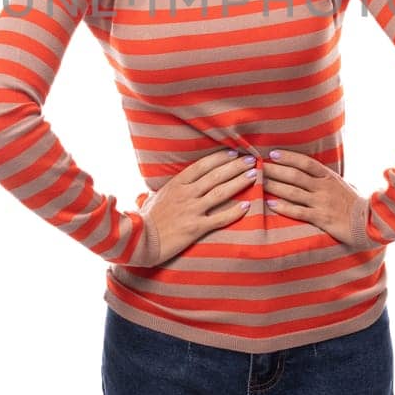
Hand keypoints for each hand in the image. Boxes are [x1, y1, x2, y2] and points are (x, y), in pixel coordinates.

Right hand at [135, 149, 260, 265]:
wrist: (139, 241)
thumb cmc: (146, 220)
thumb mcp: (155, 197)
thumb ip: (168, 189)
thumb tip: (173, 184)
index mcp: (176, 184)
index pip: (203, 165)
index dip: (220, 158)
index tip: (234, 153)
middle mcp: (186, 194)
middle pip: (216, 176)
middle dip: (236, 166)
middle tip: (251, 160)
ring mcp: (191, 210)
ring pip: (221, 193)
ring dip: (239, 182)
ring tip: (254, 176)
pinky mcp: (196, 228)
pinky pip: (220, 218)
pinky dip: (234, 212)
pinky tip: (247, 207)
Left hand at [260, 149, 371, 250]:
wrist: (370, 223)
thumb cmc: (355, 204)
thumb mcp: (342, 186)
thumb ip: (327, 179)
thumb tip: (314, 172)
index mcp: (329, 177)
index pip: (305, 162)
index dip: (288, 157)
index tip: (273, 154)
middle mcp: (324, 187)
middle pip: (294, 175)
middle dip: (274, 170)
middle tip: (258, 166)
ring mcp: (322, 203)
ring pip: (293, 192)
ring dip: (274, 186)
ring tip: (258, 182)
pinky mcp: (321, 218)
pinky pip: (298, 211)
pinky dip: (283, 207)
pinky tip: (270, 204)